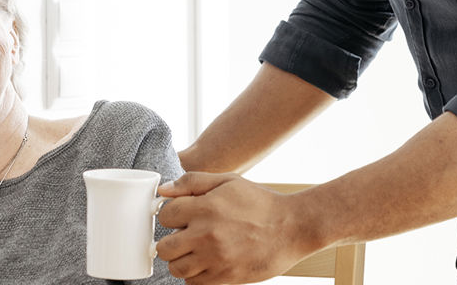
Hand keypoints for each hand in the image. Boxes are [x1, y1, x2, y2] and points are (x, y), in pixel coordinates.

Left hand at [154, 172, 317, 284]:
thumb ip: (192, 182)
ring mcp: (215, 259)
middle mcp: (206, 236)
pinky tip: (207, 261)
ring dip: (181, 260)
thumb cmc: (260, 203)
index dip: (171, 215)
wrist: (293, 228)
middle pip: (164, 248)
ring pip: (176, 268)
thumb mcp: (228, 181)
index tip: (181, 217)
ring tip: (195, 250)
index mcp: (205, 208)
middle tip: (184, 236)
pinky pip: (194, 282)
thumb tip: (163, 190)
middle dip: (171, 241)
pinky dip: (195, 274)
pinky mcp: (225, 277)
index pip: (165, 216)